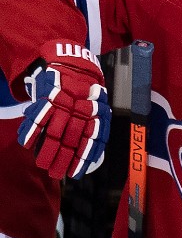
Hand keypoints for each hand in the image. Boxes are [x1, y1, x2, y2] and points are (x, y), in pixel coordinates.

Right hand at [17, 41, 110, 179]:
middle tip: (55, 174)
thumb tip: (90, 156)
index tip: (75, 173)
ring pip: (55, 131)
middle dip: (63, 159)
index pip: (93, 140)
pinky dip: (31, 130)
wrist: (73, 63)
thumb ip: (93, 127)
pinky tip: (27, 144)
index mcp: (98, 113)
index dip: (83, 158)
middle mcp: (83, 108)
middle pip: (73, 139)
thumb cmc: (86, 91)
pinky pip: (39, 116)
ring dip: (48, 150)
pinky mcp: (49, 95)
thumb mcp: (98, 106)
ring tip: (43, 165)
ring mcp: (65, 102)